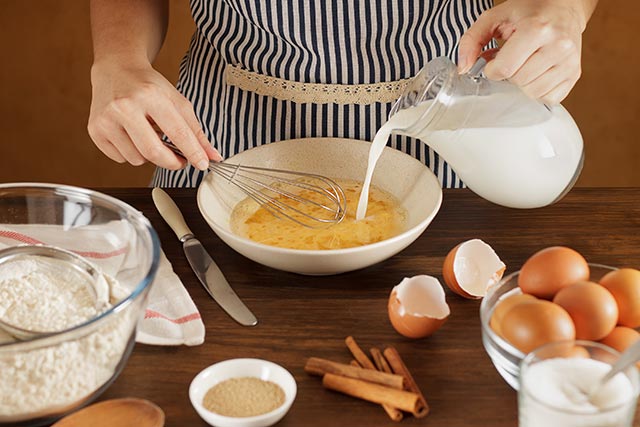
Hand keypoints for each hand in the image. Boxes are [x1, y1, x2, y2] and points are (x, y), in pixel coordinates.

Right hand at [88, 58, 220, 169]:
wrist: (116, 69)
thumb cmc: (148, 86)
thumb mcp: (177, 101)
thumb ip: (195, 131)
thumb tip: (212, 156)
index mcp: (150, 95)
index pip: (177, 132)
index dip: (193, 153)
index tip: (203, 164)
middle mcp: (124, 106)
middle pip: (154, 153)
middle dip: (172, 162)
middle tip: (180, 160)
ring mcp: (106, 119)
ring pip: (137, 159)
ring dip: (149, 155)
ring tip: (148, 135)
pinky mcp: (95, 130)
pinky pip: (121, 159)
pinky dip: (131, 153)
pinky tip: (131, 135)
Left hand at [458, 0, 593, 104]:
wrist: (564, 6)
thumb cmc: (528, 11)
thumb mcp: (494, 17)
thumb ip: (471, 40)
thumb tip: (463, 69)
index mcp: (537, 29)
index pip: (504, 69)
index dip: (492, 69)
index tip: (494, 60)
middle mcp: (558, 46)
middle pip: (518, 82)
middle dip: (508, 75)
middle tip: (512, 59)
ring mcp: (569, 62)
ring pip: (533, 93)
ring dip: (522, 84)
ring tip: (524, 65)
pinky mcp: (575, 74)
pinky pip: (549, 99)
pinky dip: (537, 91)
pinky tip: (536, 74)